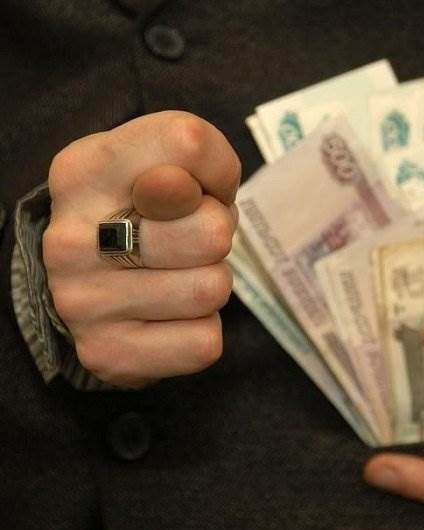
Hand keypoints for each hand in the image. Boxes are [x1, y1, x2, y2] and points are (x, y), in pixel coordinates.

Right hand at [43, 111, 239, 387]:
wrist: (92, 279)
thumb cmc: (145, 211)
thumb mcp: (166, 161)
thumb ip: (194, 153)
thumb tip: (182, 190)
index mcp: (84, 170)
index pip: (189, 145)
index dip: (217, 172)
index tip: (194, 189)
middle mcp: (71, 238)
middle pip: (213, 232)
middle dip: (216, 235)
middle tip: (186, 240)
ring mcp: (82, 302)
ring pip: (212, 289)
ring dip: (210, 282)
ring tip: (175, 274)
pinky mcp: (106, 354)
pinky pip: (204, 342)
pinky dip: (201, 328)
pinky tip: (169, 315)